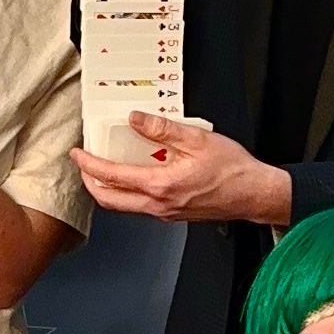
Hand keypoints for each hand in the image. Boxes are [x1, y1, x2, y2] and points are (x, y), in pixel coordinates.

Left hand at [73, 117, 283, 223]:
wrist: (254, 195)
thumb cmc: (234, 171)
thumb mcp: (198, 139)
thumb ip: (163, 129)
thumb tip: (136, 120)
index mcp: (161, 186)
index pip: (112, 177)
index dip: (89, 165)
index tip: (79, 154)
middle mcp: (159, 204)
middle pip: (110, 200)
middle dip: (90, 183)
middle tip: (84, 165)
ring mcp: (165, 212)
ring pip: (124, 206)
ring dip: (109, 189)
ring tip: (106, 168)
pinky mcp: (173, 214)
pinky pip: (141, 205)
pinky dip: (128, 192)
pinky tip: (136, 175)